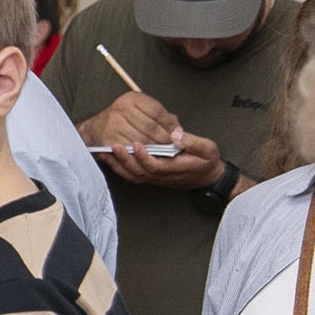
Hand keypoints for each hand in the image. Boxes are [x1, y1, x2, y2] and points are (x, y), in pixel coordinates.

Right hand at [81, 91, 181, 148]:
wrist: (95, 129)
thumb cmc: (122, 120)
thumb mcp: (141, 111)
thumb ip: (162, 118)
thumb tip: (179, 131)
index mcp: (131, 99)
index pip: (157, 112)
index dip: (170, 126)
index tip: (177, 135)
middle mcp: (121, 108)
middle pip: (151, 127)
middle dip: (164, 139)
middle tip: (172, 146)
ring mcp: (113, 124)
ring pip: (143, 140)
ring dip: (155, 149)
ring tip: (162, 152)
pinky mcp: (109, 140)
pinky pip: (131, 149)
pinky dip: (142, 154)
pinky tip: (147, 155)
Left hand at [106, 130, 227, 190]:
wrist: (207, 177)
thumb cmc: (206, 162)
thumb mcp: (207, 149)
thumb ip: (192, 142)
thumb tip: (176, 135)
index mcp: (175, 168)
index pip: (154, 165)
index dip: (143, 156)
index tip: (136, 144)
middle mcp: (162, 176)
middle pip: (138, 171)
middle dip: (125, 159)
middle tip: (114, 145)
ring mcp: (155, 178)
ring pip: (132, 174)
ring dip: (118, 163)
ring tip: (107, 150)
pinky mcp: (150, 177)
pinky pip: (131, 175)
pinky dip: (119, 167)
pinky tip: (110, 158)